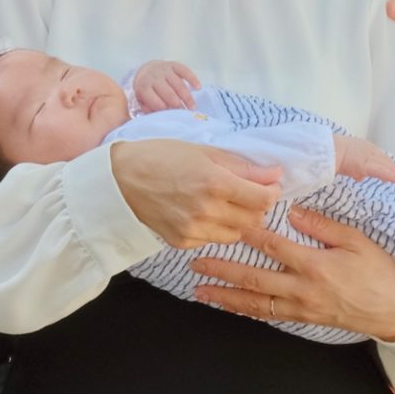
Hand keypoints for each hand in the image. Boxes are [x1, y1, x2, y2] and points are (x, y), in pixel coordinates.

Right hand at [107, 139, 281, 249]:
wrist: (120, 178)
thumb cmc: (160, 157)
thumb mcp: (203, 151)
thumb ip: (241, 165)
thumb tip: (274, 173)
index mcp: (215, 183)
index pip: (264, 199)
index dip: (272, 191)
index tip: (267, 184)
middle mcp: (207, 210)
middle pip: (255, 220)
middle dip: (257, 206)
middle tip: (246, 193)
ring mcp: (194, 229)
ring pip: (237, 234)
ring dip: (238, 220)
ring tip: (223, 204)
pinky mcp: (182, 242)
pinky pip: (212, 241)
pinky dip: (215, 229)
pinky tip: (201, 213)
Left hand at [133, 60, 200, 111]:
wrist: (147, 70)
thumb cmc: (147, 90)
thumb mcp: (142, 100)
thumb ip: (149, 109)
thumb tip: (161, 117)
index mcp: (144, 87)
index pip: (156, 102)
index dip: (166, 110)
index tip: (173, 117)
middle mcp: (153, 77)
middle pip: (169, 94)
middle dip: (178, 106)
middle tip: (185, 114)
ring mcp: (164, 70)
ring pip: (178, 84)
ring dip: (187, 97)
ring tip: (193, 107)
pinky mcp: (173, 65)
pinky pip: (185, 71)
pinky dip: (193, 79)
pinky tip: (198, 88)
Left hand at [190, 207, 394, 339]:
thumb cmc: (380, 272)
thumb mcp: (357, 241)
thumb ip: (323, 226)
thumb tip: (293, 211)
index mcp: (316, 265)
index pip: (273, 246)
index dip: (247, 234)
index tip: (224, 222)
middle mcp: (303, 289)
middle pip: (254, 278)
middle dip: (222, 270)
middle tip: (195, 262)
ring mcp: (302, 308)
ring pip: (256, 303)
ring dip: (225, 296)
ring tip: (200, 291)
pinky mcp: (304, 319)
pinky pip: (269, 315)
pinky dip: (246, 310)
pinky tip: (229, 305)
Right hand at [333, 135, 394, 187]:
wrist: (327, 151)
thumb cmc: (330, 152)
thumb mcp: (343, 156)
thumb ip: (353, 166)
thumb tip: (359, 176)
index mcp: (362, 145)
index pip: (378, 155)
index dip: (385, 163)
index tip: (390, 170)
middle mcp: (369, 149)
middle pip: (385, 160)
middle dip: (394, 169)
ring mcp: (369, 157)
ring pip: (387, 166)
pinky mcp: (368, 166)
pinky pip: (384, 172)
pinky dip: (393, 177)